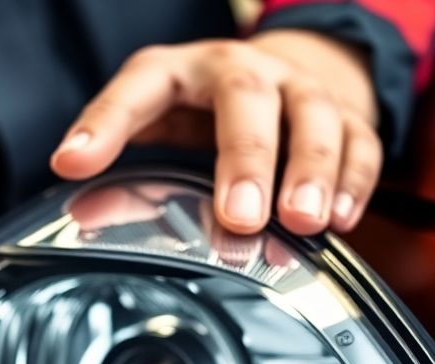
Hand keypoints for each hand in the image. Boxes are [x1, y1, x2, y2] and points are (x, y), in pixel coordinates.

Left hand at [52, 29, 381, 235]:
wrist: (288, 75)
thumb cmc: (207, 109)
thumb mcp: (160, 123)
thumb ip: (124, 161)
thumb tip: (79, 209)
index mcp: (182, 71)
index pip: (139, 87)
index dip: (105, 123)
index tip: (73, 163)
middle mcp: (245, 71)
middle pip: (247, 99)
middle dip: (247, 158)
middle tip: (240, 214)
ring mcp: (301, 90)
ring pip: (315, 118)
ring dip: (311, 172)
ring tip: (300, 221)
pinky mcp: (348, 117)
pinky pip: (360, 145)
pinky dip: (354, 183)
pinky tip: (340, 220)